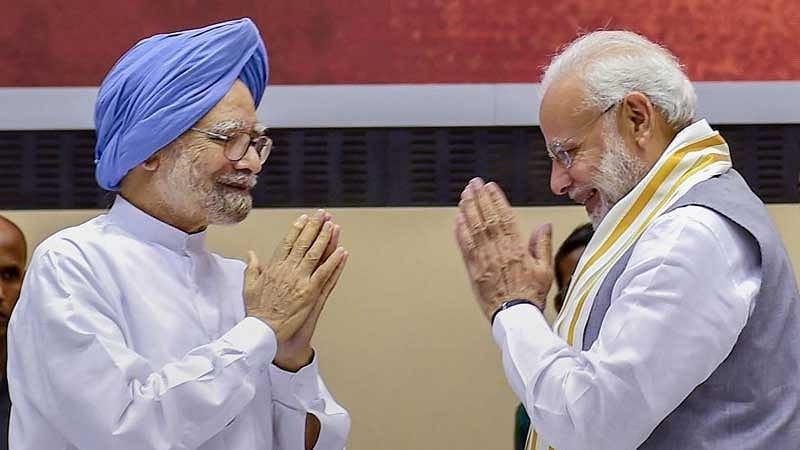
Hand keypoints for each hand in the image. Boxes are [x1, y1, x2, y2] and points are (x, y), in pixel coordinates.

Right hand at [244, 210, 347, 351]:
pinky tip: (342, 250)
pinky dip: (334, 261)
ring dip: (325, 238)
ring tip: (332, 225)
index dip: (297, 229)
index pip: (287, 242)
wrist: (263, 331)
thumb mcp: (249, 286)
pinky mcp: (310, 292)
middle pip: (303, 243)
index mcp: (273, 267)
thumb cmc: (256, 312)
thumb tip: (251, 253)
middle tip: (322, 214)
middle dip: (313, 227)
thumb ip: (252, 267)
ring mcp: (300, 280)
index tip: (304, 218)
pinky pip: (325, 273)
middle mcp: (287, 270)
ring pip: (315, 254)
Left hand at [454, 178, 553, 320]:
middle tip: (473, 184)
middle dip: (478, 198)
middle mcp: (497, 251)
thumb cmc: (530, 295)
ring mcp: (483, 259)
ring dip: (468, 209)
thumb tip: (543, 226)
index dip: (495, 199)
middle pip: (486, 218)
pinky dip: (460, 231)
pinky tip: (458, 220)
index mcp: (516, 248)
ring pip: (473, 228)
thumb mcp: (545, 269)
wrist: (514, 317)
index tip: (490, 186)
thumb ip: (542, 245)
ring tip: (464, 195)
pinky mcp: (473, 269)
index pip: (504, 217)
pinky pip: (464, 246)